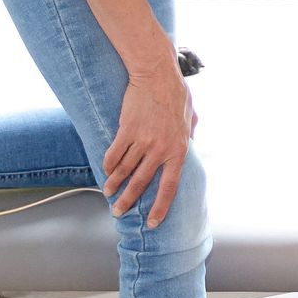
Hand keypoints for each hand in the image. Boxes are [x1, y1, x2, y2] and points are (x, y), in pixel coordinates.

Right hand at [102, 57, 196, 227]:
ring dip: (114, 184)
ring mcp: (143, 140)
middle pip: (141, 183)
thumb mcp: (191, 116)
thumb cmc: (176, 93)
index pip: (169, 187)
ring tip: (108, 192)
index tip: (153, 223)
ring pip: (125, 170)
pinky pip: (114, 154)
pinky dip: (108, 165)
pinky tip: (105, 170)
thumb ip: (191, 134)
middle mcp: (160, 149)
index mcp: (178, 150)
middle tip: (118, 212)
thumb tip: (192, 144)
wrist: (156, 73)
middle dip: (128, 201)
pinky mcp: (127, 130)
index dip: (160, 207)